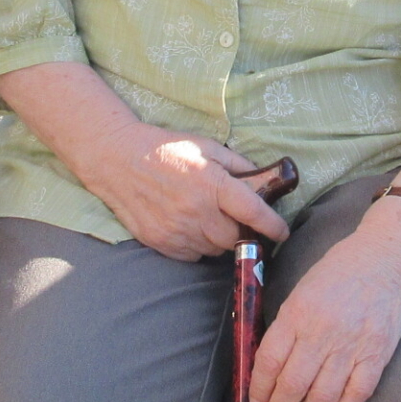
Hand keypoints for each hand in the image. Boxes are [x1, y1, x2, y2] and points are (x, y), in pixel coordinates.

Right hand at [75, 123, 290, 261]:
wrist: (118, 160)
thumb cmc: (165, 149)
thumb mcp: (206, 146)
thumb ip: (238, 164)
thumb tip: (262, 179)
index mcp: (212, 184)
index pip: (254, 213)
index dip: (274, 226)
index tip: (283, 233)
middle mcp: (197, 211)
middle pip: (235, 238)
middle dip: (242, 232)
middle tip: (238, 222)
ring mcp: (177, 230)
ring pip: (214, 250)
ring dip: (219, 239)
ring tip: (209, 220)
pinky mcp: (161, 242)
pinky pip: (192, 255)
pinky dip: (197, 246)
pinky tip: (190, 227)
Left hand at [250, 195, 400, 401]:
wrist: (388, 261)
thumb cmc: (341, 271)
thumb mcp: (301, 290)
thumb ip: (286, 326)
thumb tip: (268, 363)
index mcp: (297, 314)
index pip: (269, 362)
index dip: (258, 389)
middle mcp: (322, 333)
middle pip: (292, 386)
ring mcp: (352, 347)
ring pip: (323, 397)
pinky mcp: (376, 355)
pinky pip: (356, 395)